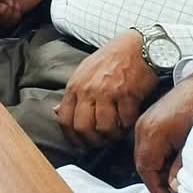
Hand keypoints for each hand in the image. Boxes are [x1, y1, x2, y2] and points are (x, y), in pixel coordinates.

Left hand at [57, 31, 160, 149]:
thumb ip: (72, 95)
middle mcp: (88, 90)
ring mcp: (108, 93)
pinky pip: (125, 121)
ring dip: (111, 137)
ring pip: (104, 128)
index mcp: (75, 87)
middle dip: (92, 141)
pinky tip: (128, 123)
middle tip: (100, 143)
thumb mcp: (83, 73)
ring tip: (115, 134)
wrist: (136, 47)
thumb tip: (56, 111)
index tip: (80, 145)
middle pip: (83, 128)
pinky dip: (127, 127)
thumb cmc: (109, 61)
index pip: (64, 120)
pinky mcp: (128, 95)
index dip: (72, 137)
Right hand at [136, 69, 192, 192]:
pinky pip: (147, 144)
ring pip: (144, 154)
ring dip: (155, 169)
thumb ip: (181, 166)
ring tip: (173, 182)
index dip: (156, 189)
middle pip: (142, 163)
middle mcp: (142, 128)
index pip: (146, 169)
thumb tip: (173, 187)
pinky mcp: (150, 119)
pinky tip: (171, 163)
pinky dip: (156, 157)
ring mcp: (144, 122)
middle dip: (155, 181)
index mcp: (152, 134)